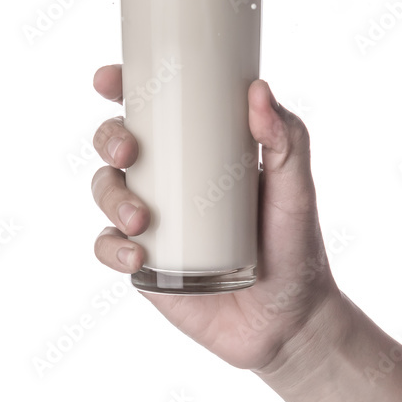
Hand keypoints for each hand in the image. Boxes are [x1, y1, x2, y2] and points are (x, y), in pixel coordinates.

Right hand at [91, 64, 348, 373]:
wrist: (290, 322)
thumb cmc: (295, 243)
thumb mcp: (296, 188)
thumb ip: (287, 140)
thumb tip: (259, 90)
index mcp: (199, 147)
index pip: (153, 106)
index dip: (122, 85)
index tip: (110, 80)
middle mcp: (168, 177)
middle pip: (116, 142)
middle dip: (109, 138)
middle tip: (129, 152)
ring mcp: (151, 220)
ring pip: (105, 189)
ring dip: (110, 195)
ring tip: (139, 219)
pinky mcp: (144, 263)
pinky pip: (106, 246)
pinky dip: (111, 247)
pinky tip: (137, 253)